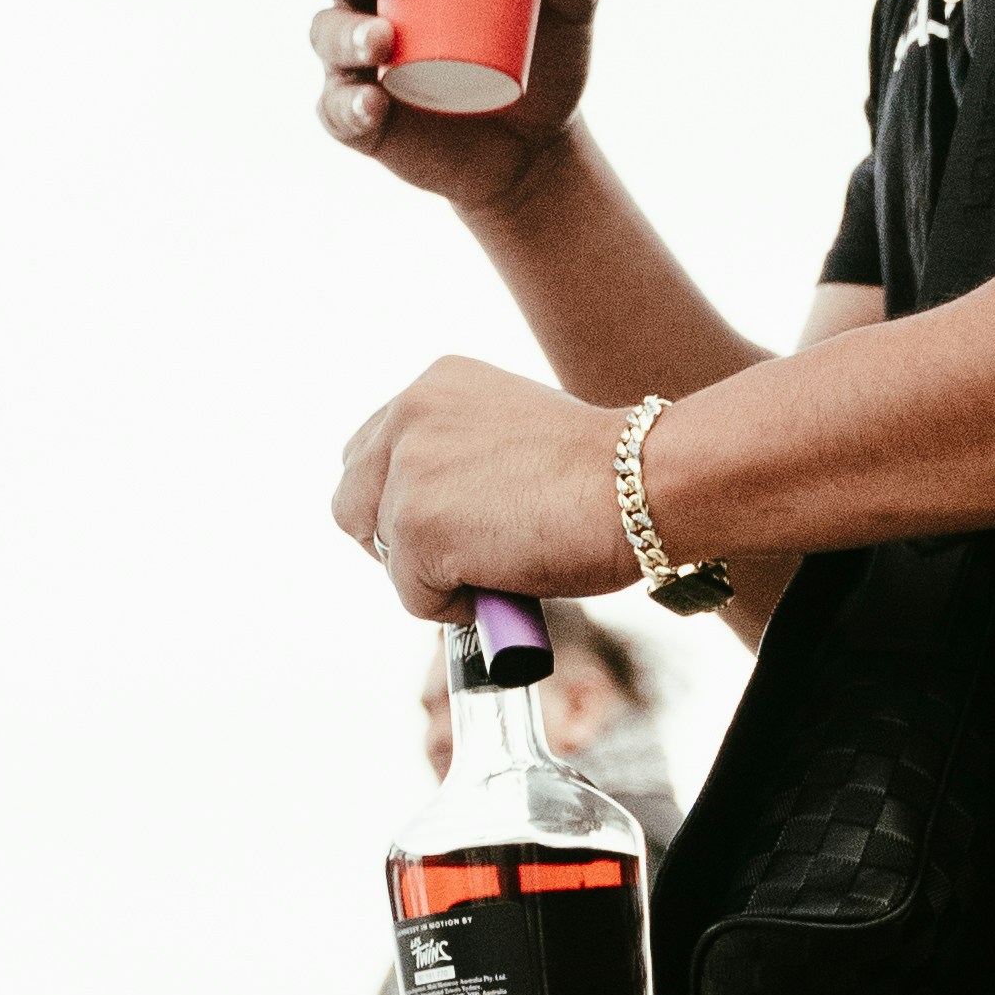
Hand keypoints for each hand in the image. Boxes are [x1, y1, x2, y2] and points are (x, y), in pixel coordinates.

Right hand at [309, 0, 603, 209]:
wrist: (540, 144)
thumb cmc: (542, 52)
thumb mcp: (566, 5)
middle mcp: (366, 1)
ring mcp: (357, 62)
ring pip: (327, 34)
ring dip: (345, 32)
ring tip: (382, 37)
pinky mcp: (362, 120)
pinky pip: (337, 112)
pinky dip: (347, 107)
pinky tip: (370, 102)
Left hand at [337, 359, 632, 616]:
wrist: (643, 484)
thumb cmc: (608, 476)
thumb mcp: (515, 442)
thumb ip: (466, 463)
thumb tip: (447, 521)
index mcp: (435, 385)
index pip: (371, 452)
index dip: (397, 501)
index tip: (438, 529)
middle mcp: (408, 416)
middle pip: (351, 500)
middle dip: (391, 542)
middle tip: (447, 566)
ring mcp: (406, 472)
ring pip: (385, 553)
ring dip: (432, 576)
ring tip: (499, 568)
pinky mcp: (414, 526)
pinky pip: (413, 596)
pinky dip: (456, 608)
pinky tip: (508, 582)